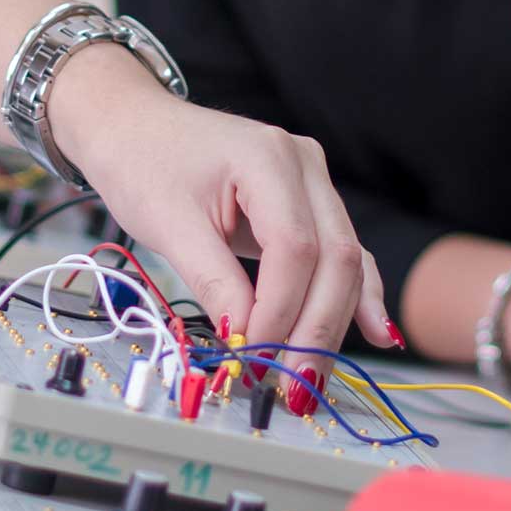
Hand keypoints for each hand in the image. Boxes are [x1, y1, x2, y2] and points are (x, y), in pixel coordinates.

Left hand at [41, 50, 387, 358]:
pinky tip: (376, 332)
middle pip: (334, 258)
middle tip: (295, 386)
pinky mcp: (309, 202)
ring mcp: (313, 181)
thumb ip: (213, 281)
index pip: (295, 248)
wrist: (134, 124)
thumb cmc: (142, 162)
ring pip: (345, 262)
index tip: (255, 355)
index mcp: (268, 158)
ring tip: (314, 378)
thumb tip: (245, 338)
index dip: (280, 309)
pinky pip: (340, 253)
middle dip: (315, 329)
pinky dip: (350, 296)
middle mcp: (304, 164)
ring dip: (331, 323)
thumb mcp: (168, 224)